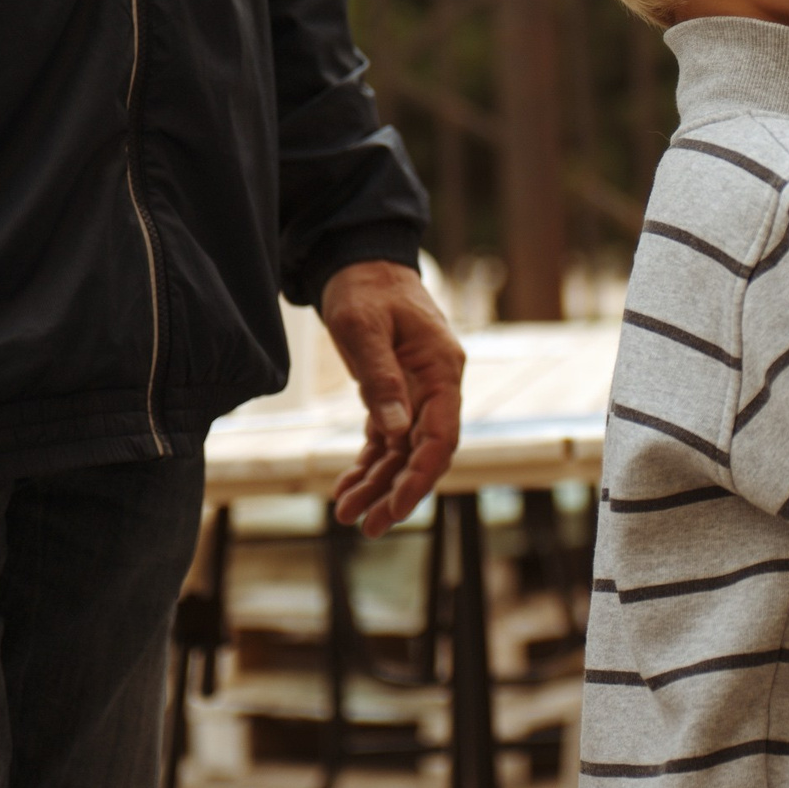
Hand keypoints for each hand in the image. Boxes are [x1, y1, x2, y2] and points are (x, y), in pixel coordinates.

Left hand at [318, 260, 466, 537]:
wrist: (360, 261)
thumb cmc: (364, 289)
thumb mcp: (365, 330)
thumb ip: (381, 381)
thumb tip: (395, 434)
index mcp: (440, 368)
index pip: (441, 435)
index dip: (421, 476)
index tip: (397, 507)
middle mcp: (436, 384)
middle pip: (424, 451)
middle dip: (398, 491)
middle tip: (368, 526)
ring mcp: (417, 390)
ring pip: (403, 450)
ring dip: (379, 483)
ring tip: (347, 513)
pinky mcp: (395, 392)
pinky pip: (386, 438)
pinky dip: (369, 463)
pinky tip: (347, 486)